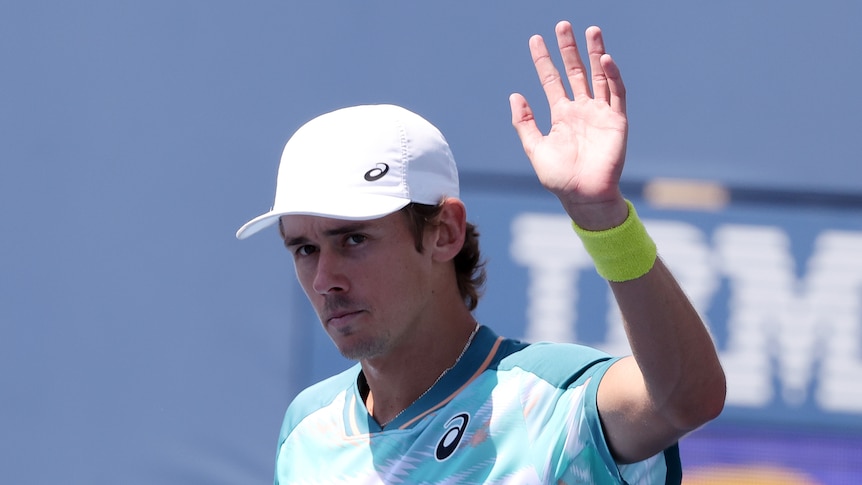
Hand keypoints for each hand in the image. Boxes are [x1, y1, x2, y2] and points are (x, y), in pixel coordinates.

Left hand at [510, 21, 628, 229]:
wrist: (584, 195)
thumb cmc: (560, 178)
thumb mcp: (535, 148)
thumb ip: (524, 123)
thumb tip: (514, 95)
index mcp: (561, 115)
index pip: (551, 80)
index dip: (544, 60)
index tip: (535, 39)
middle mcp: (581, 110)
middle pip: (575, 71)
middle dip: (569, 49)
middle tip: (562, 25)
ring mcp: (600, 113)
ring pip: (598, 76)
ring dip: (594, 53)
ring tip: (590, 30)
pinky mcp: (617, 120)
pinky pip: (616, 93)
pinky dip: (612, 76)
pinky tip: (604, 59)